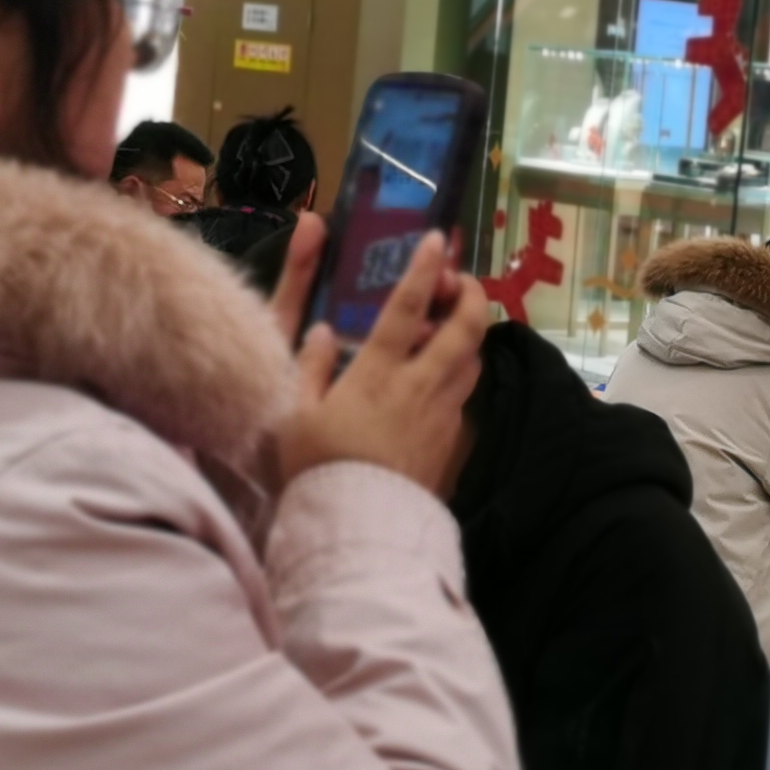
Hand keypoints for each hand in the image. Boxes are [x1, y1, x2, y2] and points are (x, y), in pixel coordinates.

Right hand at [274, 228, 486, 498]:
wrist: (360, 529)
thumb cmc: (319, 468)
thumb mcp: (296, 415)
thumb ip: (310, 368)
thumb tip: (322, 331)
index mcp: (378, 372)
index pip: (408, 308)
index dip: (423, 270)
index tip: (434, 240)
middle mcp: (420, 386)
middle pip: (466, 329)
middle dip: (471, 296)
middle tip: (461, 281)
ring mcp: (442, 415)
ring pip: (473, 361)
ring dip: (470, 337)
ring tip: (452, 328)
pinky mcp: (451, 442)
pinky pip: (463, 396)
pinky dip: (460, 376)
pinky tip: (440, 380)